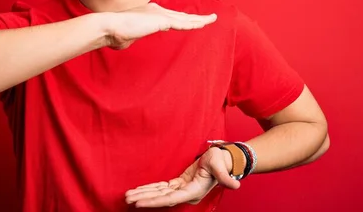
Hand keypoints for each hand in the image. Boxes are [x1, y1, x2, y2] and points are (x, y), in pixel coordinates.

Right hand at [104, 3, 216, 49]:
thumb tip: (126, 41)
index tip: (191, 20)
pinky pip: (182, 23)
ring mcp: (160, 14)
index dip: (183, 18)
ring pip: (185, 18)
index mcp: (150, 13)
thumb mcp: (128, 36)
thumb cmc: (115, 33)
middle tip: (209, 17)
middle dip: (196, 17)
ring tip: (212, 19)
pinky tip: (202, 24)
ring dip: (200, 19)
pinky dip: (193, 24)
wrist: (110, 27)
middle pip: (181, 15)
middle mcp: (157, 11)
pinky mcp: (161, 20)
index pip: (171, 17)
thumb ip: (132, 36)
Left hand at [124, 147, 240, 207]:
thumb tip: (235, 185)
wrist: (223, 159)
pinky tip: (139, 190)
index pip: (169, 198)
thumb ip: (225, 177)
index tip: (139, 202)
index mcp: (193, 191)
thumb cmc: (220, 160)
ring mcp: (182, 189)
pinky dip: (150, 188)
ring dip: (144, 194)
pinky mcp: (180, 183)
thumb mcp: (220, 166)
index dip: (153, 201)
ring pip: (159, 194)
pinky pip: (162, 188)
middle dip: (144, 199)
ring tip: (128, 196)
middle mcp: (186, 193)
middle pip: (161, 198)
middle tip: (127, 199)